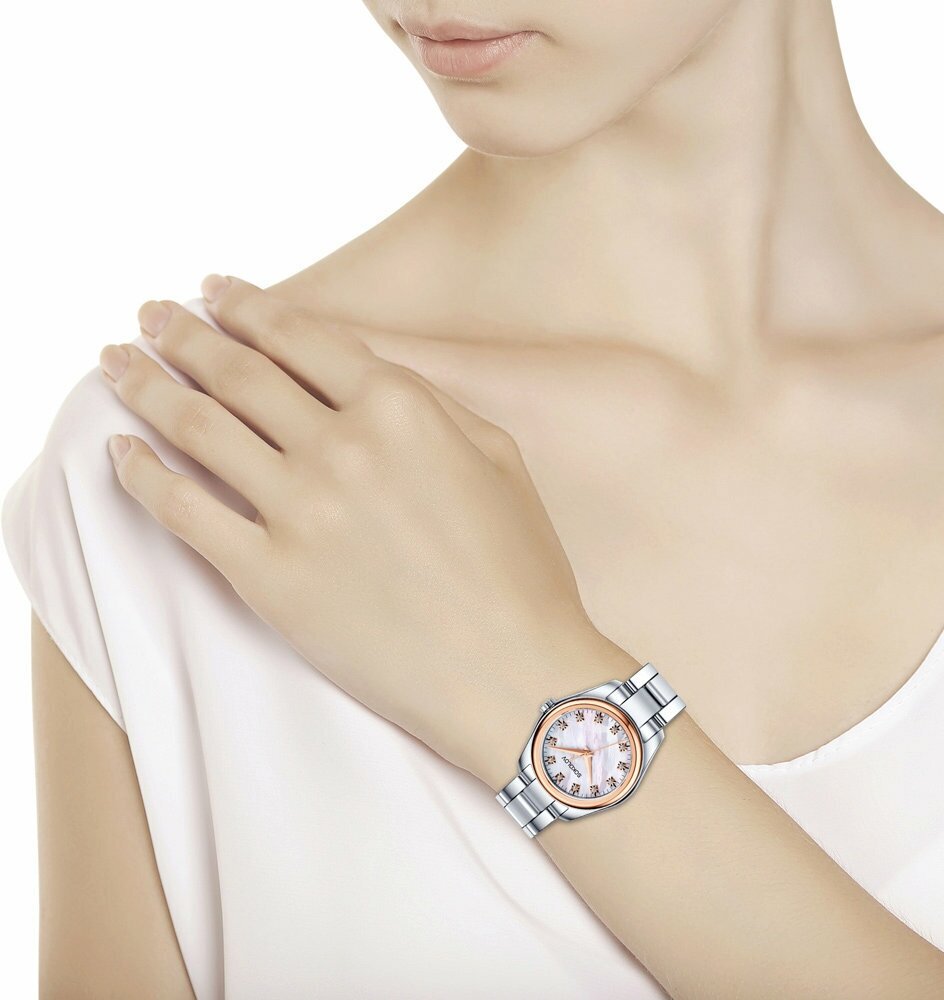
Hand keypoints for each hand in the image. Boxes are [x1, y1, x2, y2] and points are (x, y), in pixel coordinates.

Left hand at [98, 275, 622, 777]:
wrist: (512, 675)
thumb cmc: (519, 567)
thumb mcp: (498, 456)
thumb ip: (428, 399)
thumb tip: (359, 363)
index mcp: (401, 409)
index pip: (299, 337)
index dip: (247, 305)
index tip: (214, 290)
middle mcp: (342, 448)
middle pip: (237, 372)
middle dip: (183, 333)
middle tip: (149, 314)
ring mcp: (300, 513)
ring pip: (197, 429)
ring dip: (146, 385)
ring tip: (116, 363)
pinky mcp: (269, 579)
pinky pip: (183, 513)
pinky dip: (141, 476)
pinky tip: (118, 451)